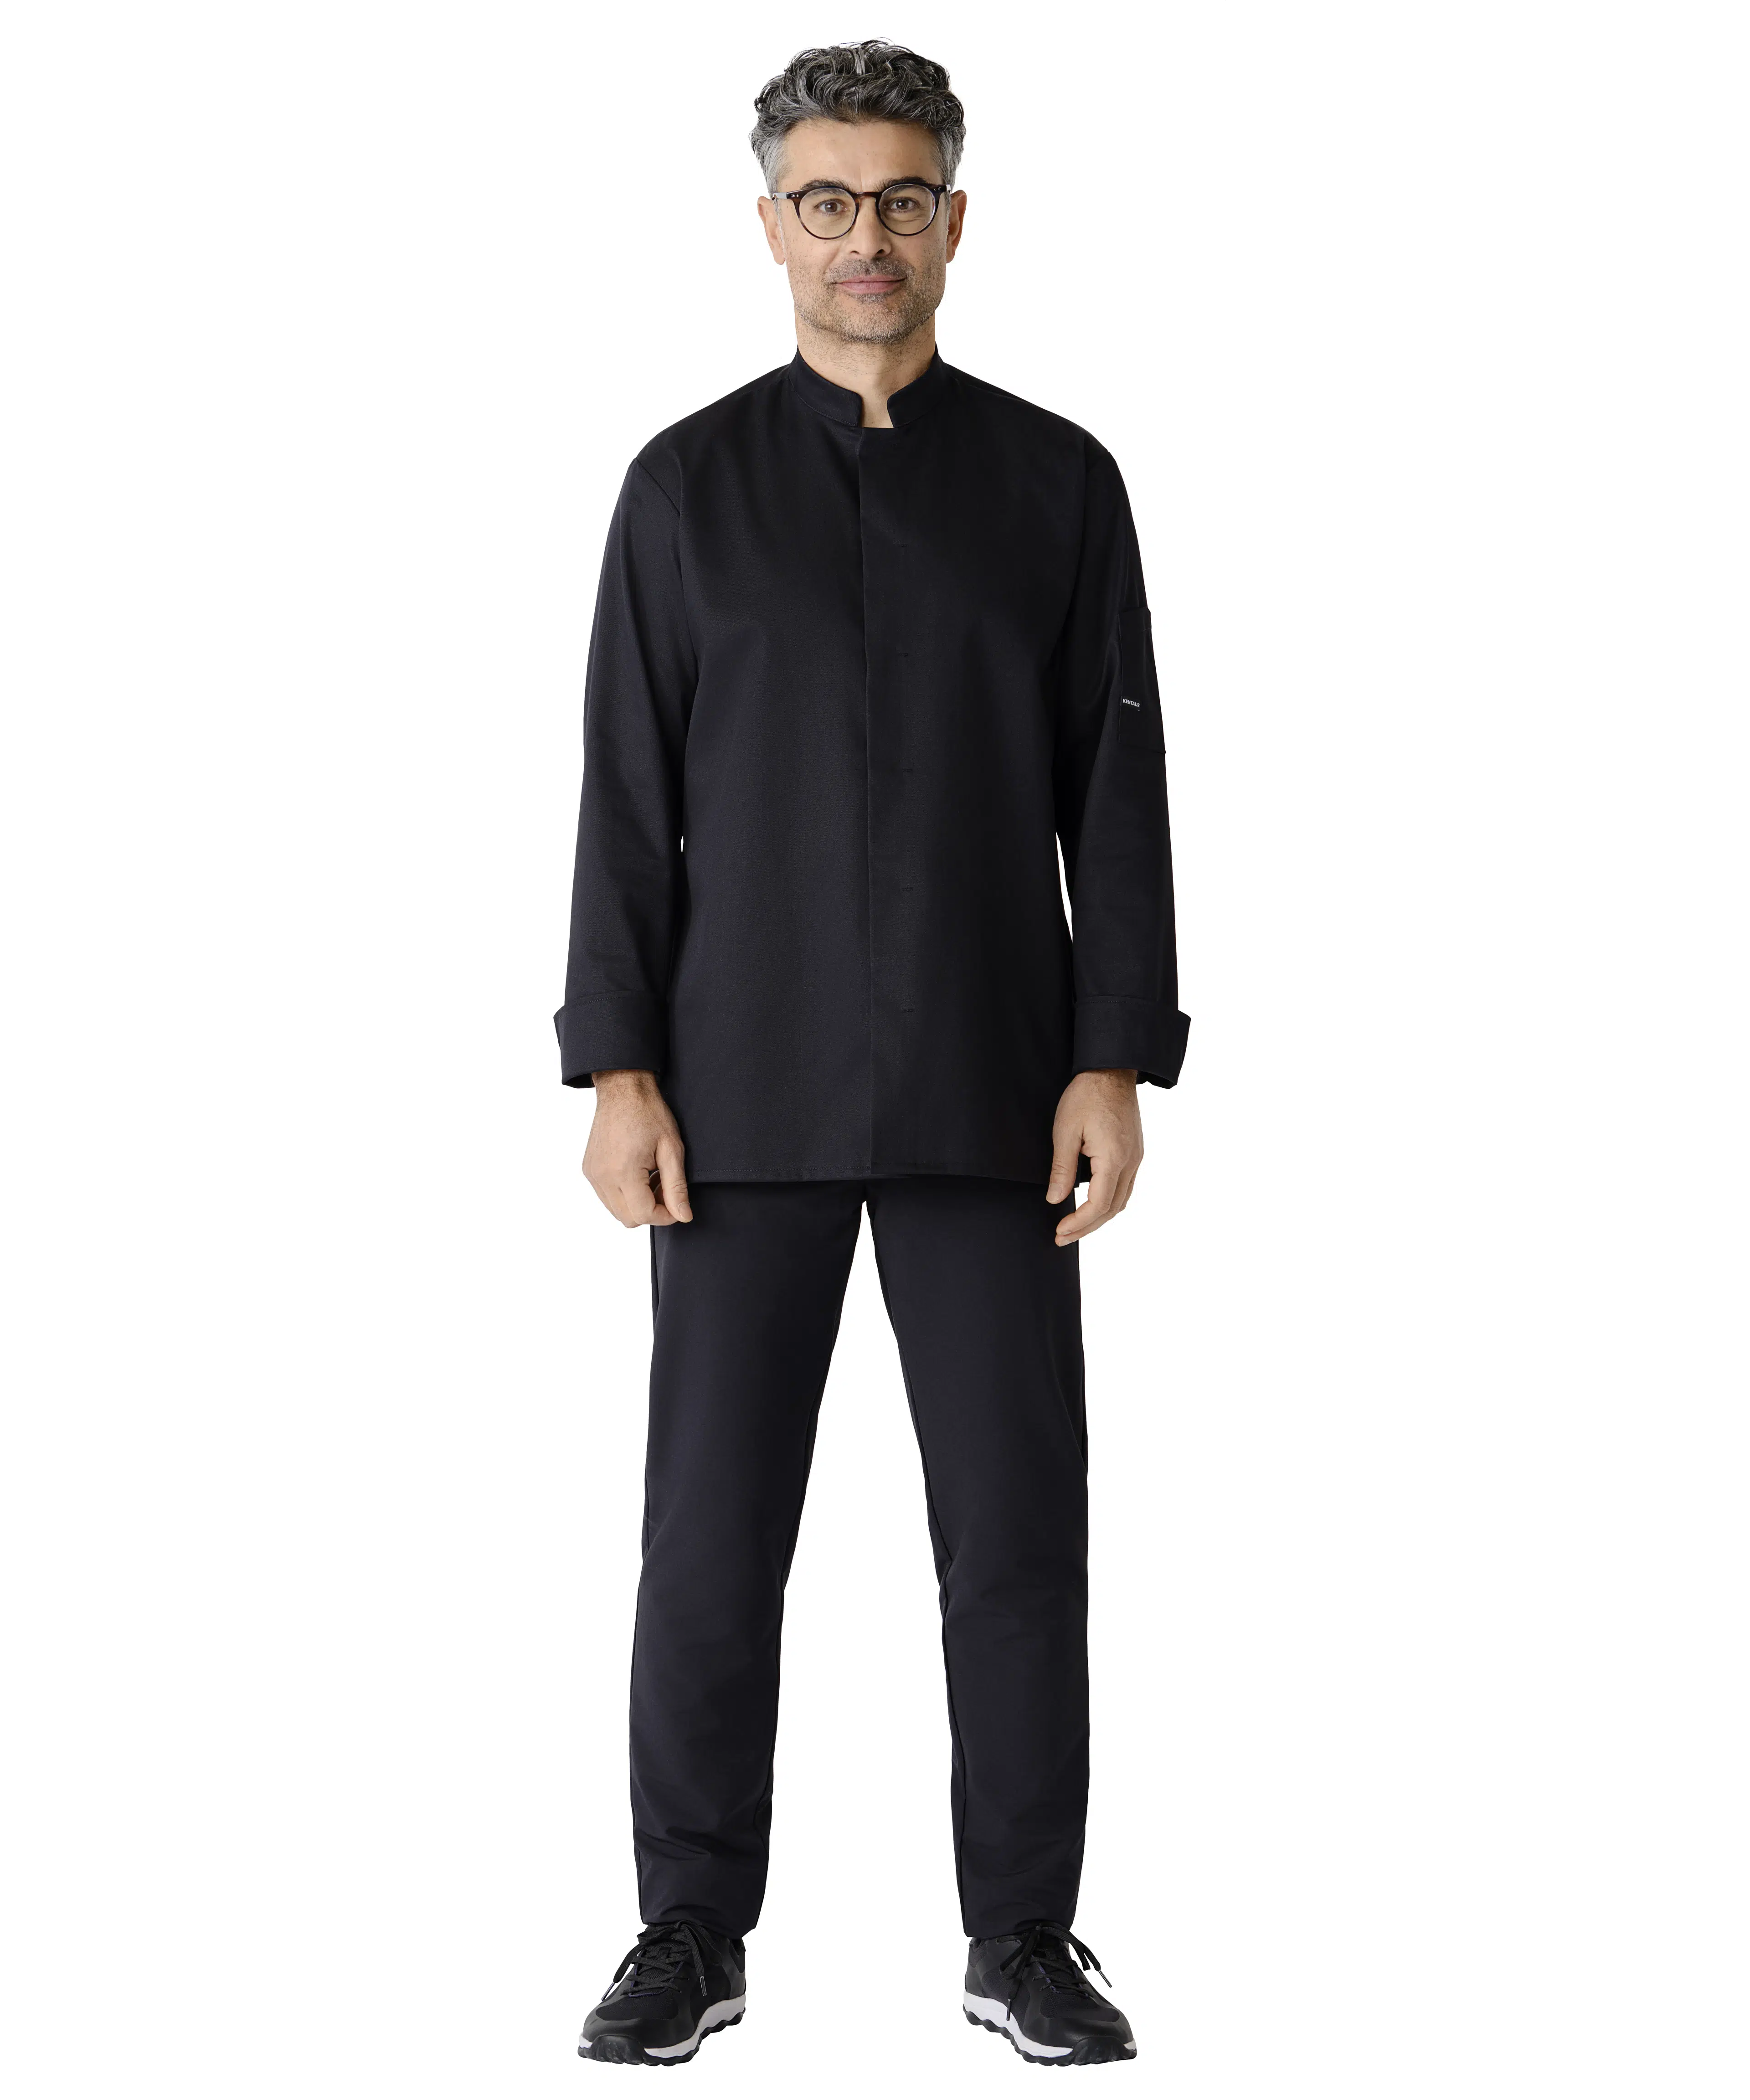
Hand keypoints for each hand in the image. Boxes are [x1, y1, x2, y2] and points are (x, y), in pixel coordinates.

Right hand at [583, 1070, 693, 1226]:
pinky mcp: (589, 1170)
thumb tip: (683, 1216)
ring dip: (638, 1204)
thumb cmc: (648, 1112)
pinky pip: (607, 1197)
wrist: (623, 1089)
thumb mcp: (671, 1149)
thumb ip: (676, 1187)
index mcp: (623, 1171)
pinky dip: (625, 1194)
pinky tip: (639, 1174)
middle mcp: (603, 1177)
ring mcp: (593, 1174)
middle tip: (666, 1189)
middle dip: (652, 1211)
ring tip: (652, 1179)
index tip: (677, 1204)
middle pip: (628, 1219)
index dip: (666, 1216)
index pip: (644, 1215)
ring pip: (616, 1211)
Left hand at [1047, 1069, 1142, 1245]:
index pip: (1098, 1205)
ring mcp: (1136, 1158)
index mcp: (1114, 1159)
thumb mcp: (1065, 1131)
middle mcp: (1130, 1162)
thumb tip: (1055, 1199)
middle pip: (1112, 1209)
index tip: (1059, 1231)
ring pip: (1121, 1200)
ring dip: (1099, 1217)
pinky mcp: (1134, 1152)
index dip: (1078, 1223)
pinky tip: (1091, 1204)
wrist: (1111, 1070)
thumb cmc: (1086, 1096)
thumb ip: (1062, 1168)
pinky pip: (1125, 1186)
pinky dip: (1108, 1202)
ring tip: (1075, 1227)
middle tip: (1062, 1237)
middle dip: (1087, 1227)